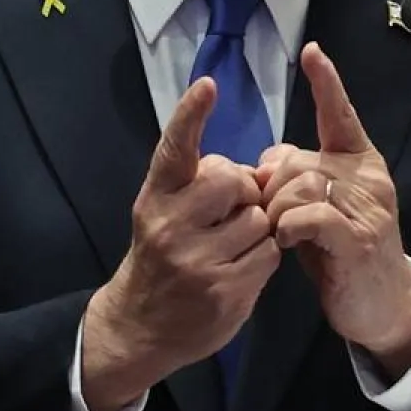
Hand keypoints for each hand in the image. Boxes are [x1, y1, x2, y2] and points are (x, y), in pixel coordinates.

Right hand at [81, 76, 281, 410]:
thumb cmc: (160, 256)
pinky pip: (270, 254)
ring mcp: (197, 261)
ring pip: (258, 218)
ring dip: (258, 226)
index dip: (190, 114)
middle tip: (230, 209)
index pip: (174, 148)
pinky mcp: (225, 292)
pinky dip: (265, 256)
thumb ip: (196, 185)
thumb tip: (254, 171)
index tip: (207, 85)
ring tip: (234, 242)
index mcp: (155, 197)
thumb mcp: (161, 212)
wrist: (141, 325)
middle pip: (232, 180)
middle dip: (242, 189)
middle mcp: (170, 226)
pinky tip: (243, 266)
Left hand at [256, 43, 410, 378]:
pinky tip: (288, 242)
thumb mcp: (320, 208)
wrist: (383, 306)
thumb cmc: (344, 254)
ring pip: (301, 186)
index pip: (341, 114)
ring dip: (277, 211)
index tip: (312, 51)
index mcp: (361, 163)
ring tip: (280, 234)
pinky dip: (288, 227)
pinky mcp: (358, 240)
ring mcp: (367, 209)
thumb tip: (269, 157)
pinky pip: (309, 216)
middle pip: (299, 160)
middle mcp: (368, 178)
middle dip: (272, 187)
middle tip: (271, 216)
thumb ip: (300, 177)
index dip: (326, 83)